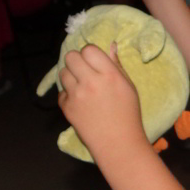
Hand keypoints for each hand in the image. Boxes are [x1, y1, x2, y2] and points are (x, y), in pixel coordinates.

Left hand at [57, 43, 145, 160]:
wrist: (118, 143)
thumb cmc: (128, 113)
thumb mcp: (128, 86)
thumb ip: (116, 66)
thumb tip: (110, 46)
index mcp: (110, 75)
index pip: (89, 50)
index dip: (90, 54)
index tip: (94, 63)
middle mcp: (91, 82)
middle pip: (71, 57)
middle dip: (77, 62)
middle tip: (84, 71)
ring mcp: (77, 95)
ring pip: (63, 73)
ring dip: (71, 77)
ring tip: (81, 86)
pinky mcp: (67, 108)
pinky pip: (61, 93)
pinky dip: (68, 95)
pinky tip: (79, 102)